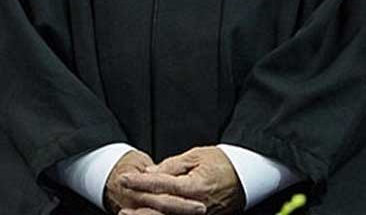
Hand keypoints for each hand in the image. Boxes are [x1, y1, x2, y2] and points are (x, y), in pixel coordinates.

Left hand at [121, 147, 243, 214]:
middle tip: (121, 197)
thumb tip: (151, 173)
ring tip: (126, 213)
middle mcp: (195, 206)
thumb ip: (172, 166)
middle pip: (161, 207)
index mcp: (195, 186)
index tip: (125, 178)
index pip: (162, 184)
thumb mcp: (196, 156)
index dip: (141, 182)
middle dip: (138, 202)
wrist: (244, 177)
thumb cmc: (221, 163)